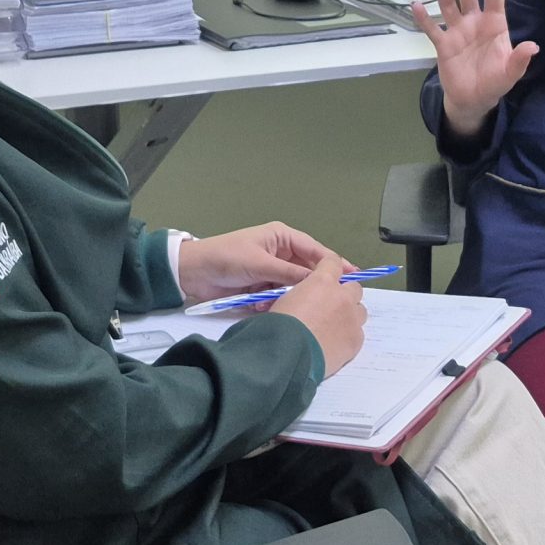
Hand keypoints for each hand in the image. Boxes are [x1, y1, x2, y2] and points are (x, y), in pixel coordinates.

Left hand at [175, 222, 342, 303]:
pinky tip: (268, 307)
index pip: (315, 250)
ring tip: (293, 305)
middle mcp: (280, 253)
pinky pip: (279, 298)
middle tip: (332, 300)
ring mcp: (271, 272)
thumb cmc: (226, 258)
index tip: (353, 276)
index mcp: (282, 238)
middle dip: (314, 285)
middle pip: (307, 271)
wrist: (191, 273)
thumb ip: (290, 274)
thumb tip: (318, 282)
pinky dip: (276, 303)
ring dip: (292, 296)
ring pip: (294, 287)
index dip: (334, 263)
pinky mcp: (262, 289)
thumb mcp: (260, 263)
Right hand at [266, 254, 366, 376]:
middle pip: (354, 288)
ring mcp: (352, 319)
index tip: (328, 276)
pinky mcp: (356, 340)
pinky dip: (347, 336)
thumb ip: (302, 292)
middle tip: (329, 306)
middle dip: (344, 294)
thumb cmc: (279, 325)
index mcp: (323, 282)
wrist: (288, 354)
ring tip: (333, 327)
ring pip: (359, 311)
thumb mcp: (284, 299)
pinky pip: (357, 333)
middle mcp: (342, 297)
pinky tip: (334, 344)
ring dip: (349, 315)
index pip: (334, 262)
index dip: (331, 268)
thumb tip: (305, 297)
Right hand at [412, 0, 539, 139]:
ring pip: (449, 6)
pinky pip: (431, 28)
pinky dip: (423, 17)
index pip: (495, 0)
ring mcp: (457, 31)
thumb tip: (533, 47)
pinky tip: (416, 5)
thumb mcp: (510, 73)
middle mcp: (474, 23)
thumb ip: (519, 60)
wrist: (473, 99)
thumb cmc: (495, 82)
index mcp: (494, 25)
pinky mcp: (443, 44)